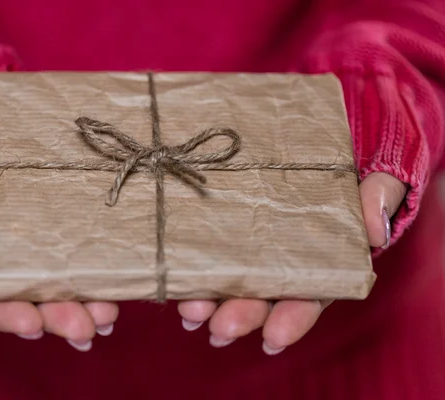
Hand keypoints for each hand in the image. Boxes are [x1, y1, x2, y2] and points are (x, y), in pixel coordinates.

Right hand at [0, 167, 117, 350]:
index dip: (4, 313)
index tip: (33, 324)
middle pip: (18, 299)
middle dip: (53, 316)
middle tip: (85, 328)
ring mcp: (13, 252)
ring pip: (45, 286)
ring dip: (77, 306)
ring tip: (106, 316)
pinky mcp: (38, 236)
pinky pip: (61, 261)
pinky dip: (85, 280)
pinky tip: (109, 294)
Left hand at [177, 172, 405, 353]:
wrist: (319, 143)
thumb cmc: (349, 168)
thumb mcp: (375, 175)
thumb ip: (380, 196)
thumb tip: (373, 230)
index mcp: (324, 257)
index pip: (311, 295)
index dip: (292, 318)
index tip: (273, 338)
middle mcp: (286, 260)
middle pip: (265, 296)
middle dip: (243, 315)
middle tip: (220, 329)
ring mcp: (254, 246)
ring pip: (233, 280)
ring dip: (211, 303)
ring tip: (192, 314)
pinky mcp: (228, 229)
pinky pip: (211, 254)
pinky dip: (196, 275)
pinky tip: (182, 294)